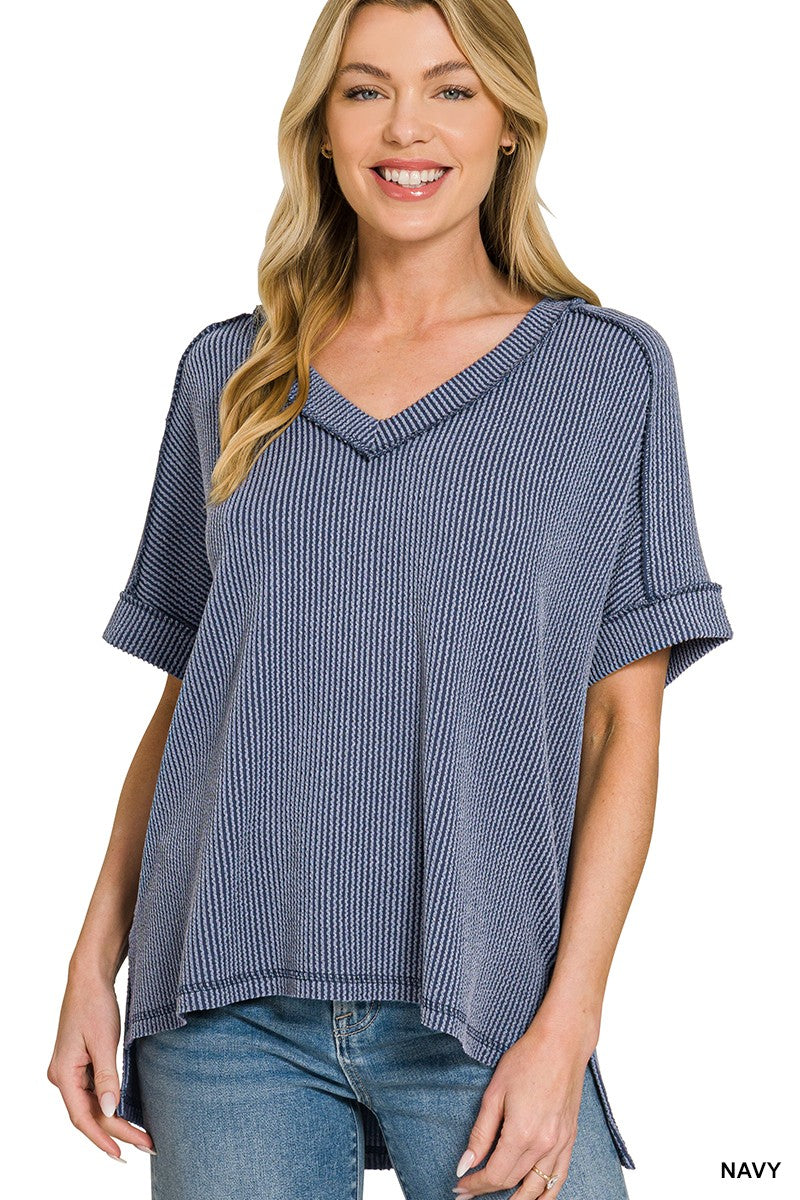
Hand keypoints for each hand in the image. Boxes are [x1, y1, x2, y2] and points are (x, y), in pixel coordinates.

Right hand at [47, 965, 155, 1160]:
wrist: (90, 978)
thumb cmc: (94, 1004)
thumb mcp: (103, 1040)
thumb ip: (107, 1076)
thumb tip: (110, 1110)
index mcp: (63, 1073)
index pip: (82, 1118)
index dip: (102, 1139)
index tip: (122, 1154)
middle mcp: (63, 1076)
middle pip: (90, 1114)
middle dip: (117, 1132)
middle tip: (147, 1144)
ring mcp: (71, 1070)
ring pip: (93, 1105)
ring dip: (116, 1121)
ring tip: (142, 1135)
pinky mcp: (81, 1064)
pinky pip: (94, 1092)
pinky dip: (111, 1104)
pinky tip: (127, 1114)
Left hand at [452, 1012, 592, 1197]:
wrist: (561, 1044)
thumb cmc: (526, 1060)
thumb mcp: (494, 1093)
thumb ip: (480, 1133)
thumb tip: (465, 1165)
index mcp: (522, 1134)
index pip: (495, 1175)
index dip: (475, 1185)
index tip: (460, 1187)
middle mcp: (544, 1145)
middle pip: (513, 1183)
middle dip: (489, 1192)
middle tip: (469, 1195)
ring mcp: (561, 1145)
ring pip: (539, 1190)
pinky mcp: (570, 1139)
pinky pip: (559, 1178)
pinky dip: (546, 1194)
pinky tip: (535, 1197)